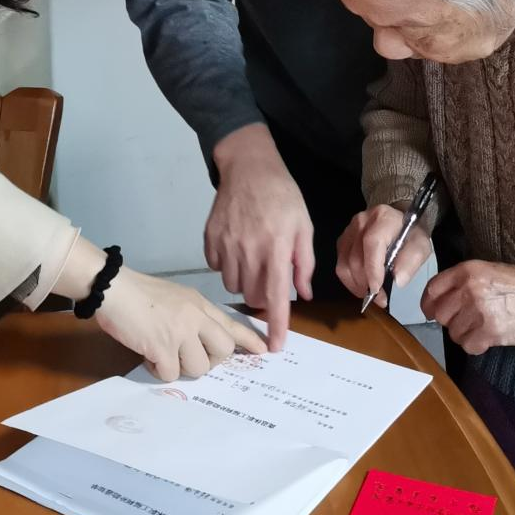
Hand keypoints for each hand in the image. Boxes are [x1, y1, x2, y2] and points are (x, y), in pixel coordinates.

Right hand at [94, 268, 267, 381]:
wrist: (114, 288)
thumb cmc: (140, 293)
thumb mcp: (176, 298)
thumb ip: (193, 316)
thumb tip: (203, 342)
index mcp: (199, 304)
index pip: (231, 324)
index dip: (249, 340)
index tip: (264, 350)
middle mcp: (195, 317)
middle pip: (223, 351)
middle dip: (210, 361)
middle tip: (189, 356)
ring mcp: (180, 333)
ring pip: (198, 368)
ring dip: (179, 367)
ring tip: (163, 353)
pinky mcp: (162, 347)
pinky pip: (170, 374)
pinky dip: (158, 370)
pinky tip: (148, 355)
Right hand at [205, 124, 314, 351]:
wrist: (248, 167)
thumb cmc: (282, 196)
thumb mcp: (304, 226)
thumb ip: (304, 263)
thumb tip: (304, 294)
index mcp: (276, 248)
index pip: (275, 297)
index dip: (277, 325)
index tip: (276, 347)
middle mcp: (249, 250)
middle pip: (252, 296)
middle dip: (262, 296)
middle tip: (269, 276)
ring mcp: (226, 244)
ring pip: (233, 285)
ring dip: (245, 281)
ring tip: (253, 258)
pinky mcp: (210, 238)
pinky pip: (217, 268)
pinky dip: (227, 265)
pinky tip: (236, 247)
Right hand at [336, 204, 432, 308]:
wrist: (400, 222)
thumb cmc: (410, 234)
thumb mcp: (421, 245)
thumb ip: (412, 260)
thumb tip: (398, 280)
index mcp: (383, 218)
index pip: (372, 243)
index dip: (372, 269)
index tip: (377, 289)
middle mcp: (361, 221)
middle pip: (355, 258)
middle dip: (366, 283)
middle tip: (381, 299)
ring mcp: (349, 230)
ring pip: (344, 264)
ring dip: (357, 285)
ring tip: (372, 294)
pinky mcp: (342, 240)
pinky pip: (340, 266)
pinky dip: (350, 280)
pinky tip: (364, 285)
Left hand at [421, 261, 514, 354]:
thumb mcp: (492, 270)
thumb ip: (465, 281)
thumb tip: (444, 297)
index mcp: (468, 270)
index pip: (433, 288)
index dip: (429, 302)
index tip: (431, 310)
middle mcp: (469, 289)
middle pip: (439, 313)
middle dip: (448, 320)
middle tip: (463, 322)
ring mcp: (479, 312)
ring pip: (453, 332)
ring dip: (464, 334)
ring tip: (481, 328)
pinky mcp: (490, 332)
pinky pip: (468, 346)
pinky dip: (475, 345)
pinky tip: (486, 339)